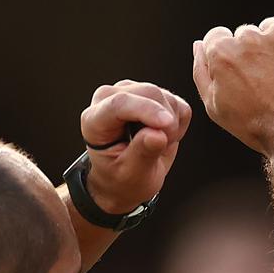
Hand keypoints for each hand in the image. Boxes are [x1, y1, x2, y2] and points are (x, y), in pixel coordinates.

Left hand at [79, 81, 191, 212]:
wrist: (124, 179)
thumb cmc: (122, 179)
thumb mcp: (131, 174)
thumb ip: (142, 153)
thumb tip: (158, 134)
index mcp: (95, 120)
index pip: (120, 103)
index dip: (147, 110)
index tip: (167, 124)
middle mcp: (110, 98)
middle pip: (149, 93)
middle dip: (166, 123)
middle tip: (161, 149)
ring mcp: (131, 93)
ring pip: (167, 98)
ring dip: (172, 126)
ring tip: (158, 146)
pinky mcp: (151, 96)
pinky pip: (178, 104)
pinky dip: (179, 123)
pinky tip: (164, 136)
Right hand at [192, 18, 273, 155]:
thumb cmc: (258, 126)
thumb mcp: (216, 107)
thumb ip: (202, 72)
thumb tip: (199, 46)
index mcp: (223, 53)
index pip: (217, 36)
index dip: (227, 56)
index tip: (240, 72)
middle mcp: (250, 38)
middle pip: (245, 34)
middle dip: (251, 53)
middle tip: (264, 82)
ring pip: (272, 30)